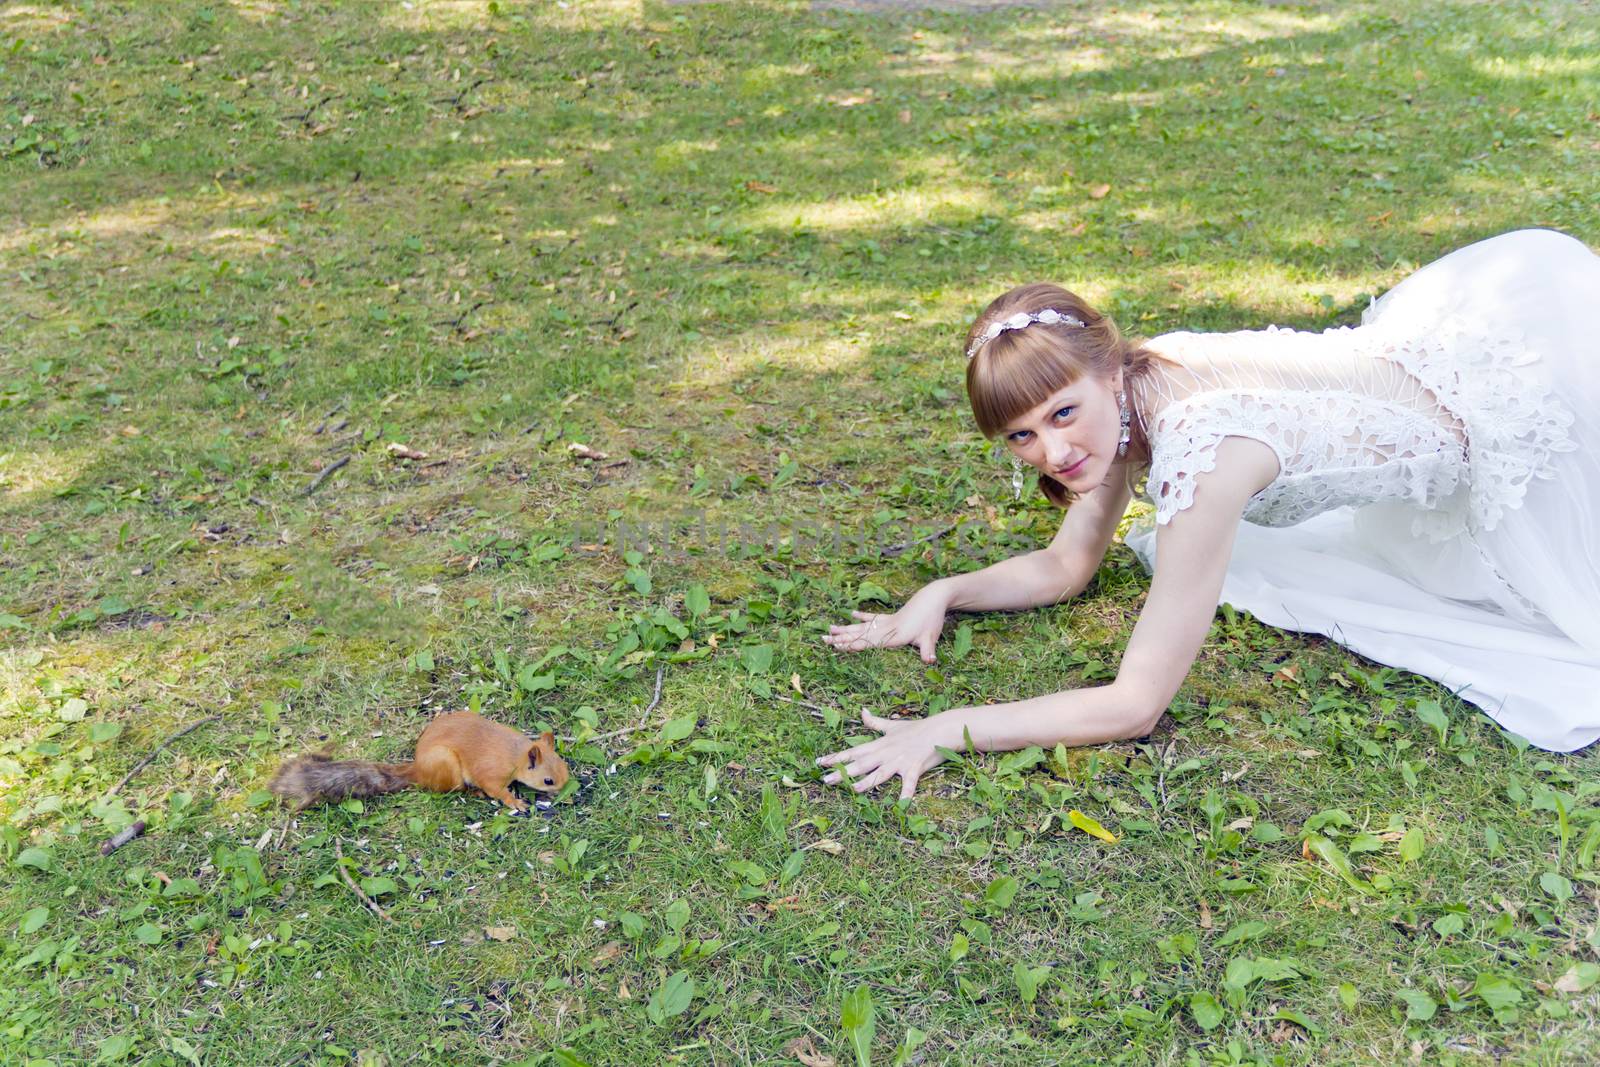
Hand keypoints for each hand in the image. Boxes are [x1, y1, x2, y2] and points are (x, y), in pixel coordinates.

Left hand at [816, 708, 963, 799]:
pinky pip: (909, 784)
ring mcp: (899, 761)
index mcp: (879, 745)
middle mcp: (886, 753)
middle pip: (861, 764)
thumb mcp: (892, 725)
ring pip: (880, 773)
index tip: (819, 762)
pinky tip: (901, 806)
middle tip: (825, 780)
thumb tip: (861, 711)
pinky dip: (906, 795)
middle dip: (842, 771)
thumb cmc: (916, 728)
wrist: (940, 729)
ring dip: (867, 782)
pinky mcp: (914, 768)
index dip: (836, 756)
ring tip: (853, 789)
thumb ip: (874, 722)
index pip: (853, 751)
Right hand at [821, 584, 948, 663]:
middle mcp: (886, 628)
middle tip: (823, 639)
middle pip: (859, 634)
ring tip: (829, 628)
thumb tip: (930, 661)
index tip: (837, 647)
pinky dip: (862, 616)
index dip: (852, 645)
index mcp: (893, 635)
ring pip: (862, 626)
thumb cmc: (933, 619)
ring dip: (846, 628)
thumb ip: (928, 650)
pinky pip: (873, 617)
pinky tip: (851, 613)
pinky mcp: (891, 616)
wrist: (934, 597)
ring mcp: (887, 621)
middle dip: (841, 638)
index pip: (868, 642)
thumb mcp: (931, 636)